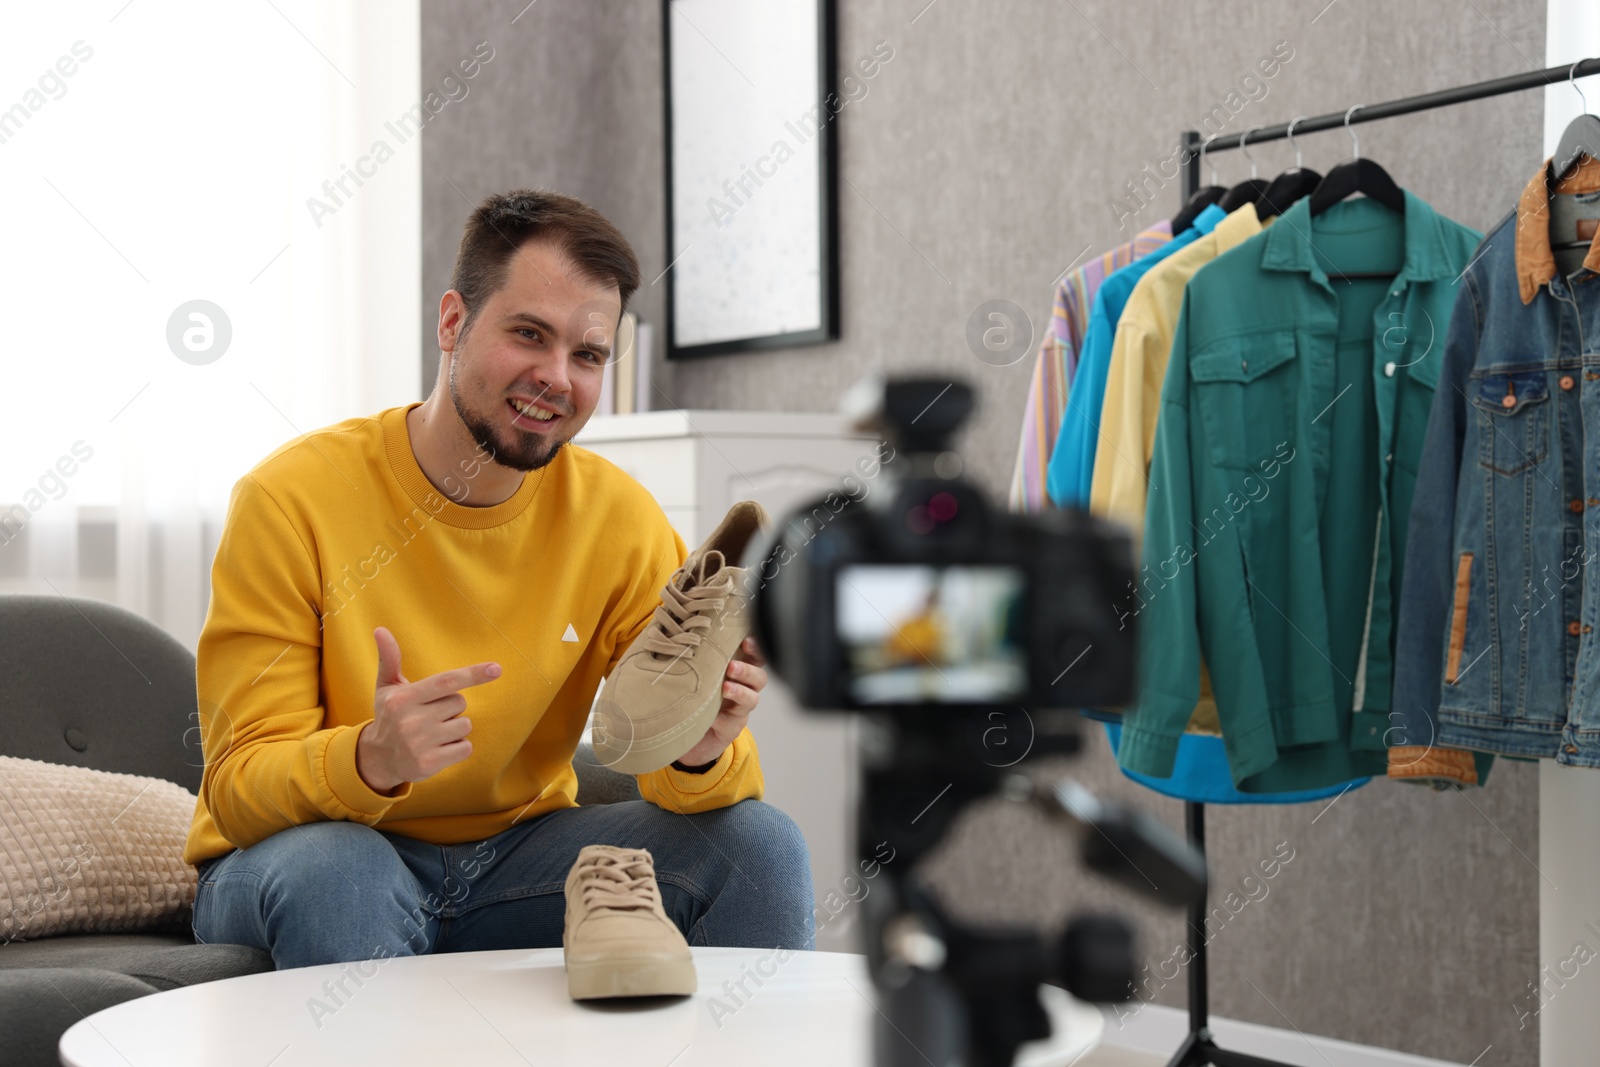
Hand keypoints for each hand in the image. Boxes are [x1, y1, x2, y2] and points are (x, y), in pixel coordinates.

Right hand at [356, 626, 501, 794]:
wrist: (378, 759)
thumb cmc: (390, 715)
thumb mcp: (387, 687)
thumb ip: (389, 658)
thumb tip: (380, 629)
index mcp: (403, 698)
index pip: (446, 681)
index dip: (473, 674)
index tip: (497, 669)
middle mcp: (410, 720)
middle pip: (459, 703)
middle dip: (451, 707)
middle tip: (429, 715)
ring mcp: (420, 744)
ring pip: (465, 725)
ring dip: (455, 728)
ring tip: (431, 733)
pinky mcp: (429, 764)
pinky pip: (466, 747)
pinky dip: (457, 748)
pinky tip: (437, 749)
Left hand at [674, 636, 766, 768]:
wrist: (685, 733)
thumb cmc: (690, 696)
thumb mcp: (692, 673)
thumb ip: (694, 656)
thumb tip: (676, 633)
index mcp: (735, 668)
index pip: (754, 655)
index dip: (756, 647)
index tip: (746, 640)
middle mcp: (742, 687)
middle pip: (760, 675)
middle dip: (748, 669)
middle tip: (731, 666)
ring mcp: (739, 707)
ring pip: (753, 697)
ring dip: (741, 690)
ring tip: (726, 688)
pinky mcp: (733, 726)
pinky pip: (736, 718)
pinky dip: (725, 715)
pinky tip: (715, 714)